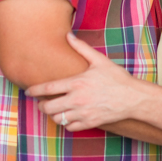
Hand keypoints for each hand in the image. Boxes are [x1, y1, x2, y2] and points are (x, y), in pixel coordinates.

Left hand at [27, 33, 142, 130]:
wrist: (133, 97)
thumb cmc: (116, 78)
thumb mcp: (99, 60)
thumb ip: (81, 48)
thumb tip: (68, 34)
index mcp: (77, 82)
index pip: (47, 89)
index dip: (34, 91)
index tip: (28, 92)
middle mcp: (77, 99)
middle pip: (49, 107)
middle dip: (42, 105)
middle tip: (42, 103)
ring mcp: (83, 113)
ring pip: (58, 118)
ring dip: (54, 114)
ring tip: (55, 109)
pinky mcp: (90, 123)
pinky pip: (69, 127)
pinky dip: (66, 123)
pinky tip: (68, 116)